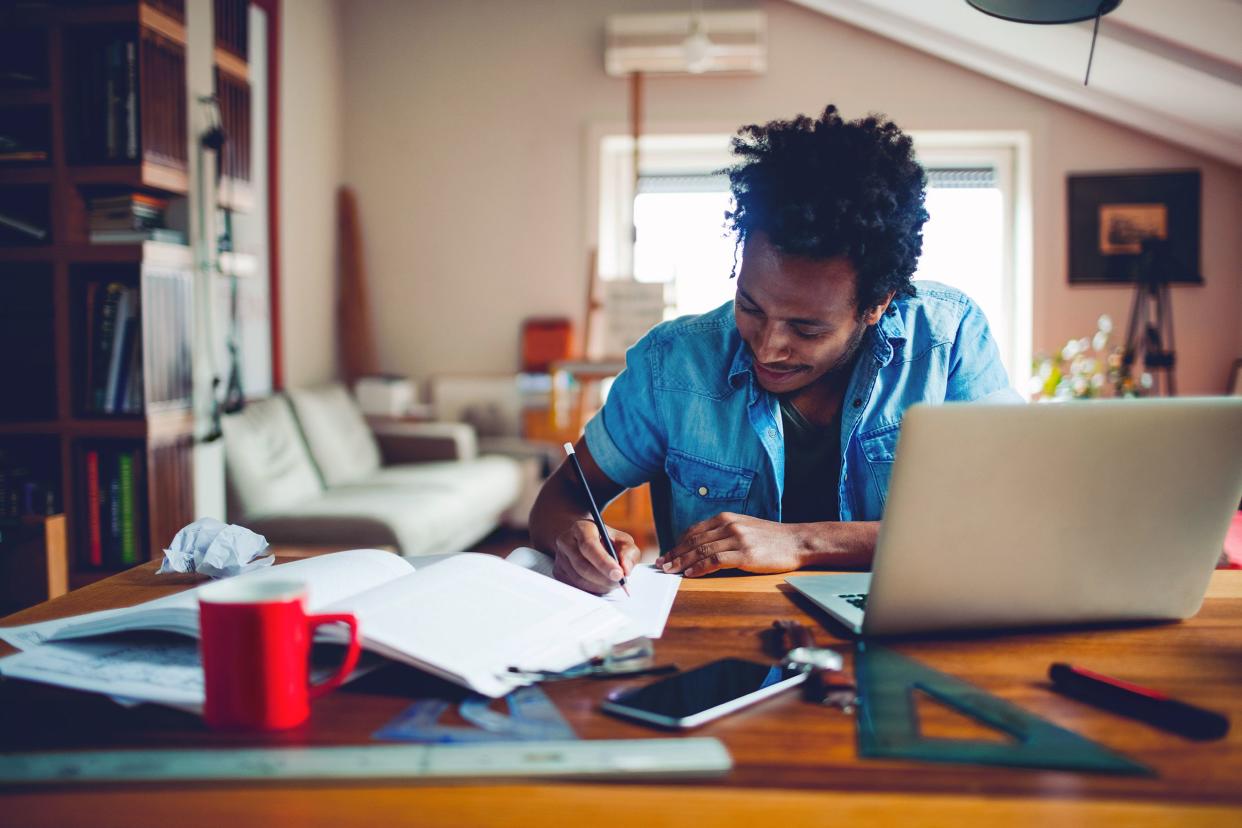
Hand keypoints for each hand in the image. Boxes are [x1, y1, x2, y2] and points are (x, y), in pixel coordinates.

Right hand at [552, 519, 641, 593]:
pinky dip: (592, 589)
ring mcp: (560, 558)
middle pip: (582, 565)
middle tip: (620, 582)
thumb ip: (628, 552)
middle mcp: (566, 541)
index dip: (604, 562)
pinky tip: (601, 583)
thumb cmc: (607, 541)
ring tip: (612, 582)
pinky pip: (575, 586)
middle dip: (604, 578)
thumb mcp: (622, 541)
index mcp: (581, 528)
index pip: (589, 546)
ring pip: (579, 579)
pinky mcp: (558, 572)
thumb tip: (625, 570)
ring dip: (600, 585)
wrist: (586, 541)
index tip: (619, 574)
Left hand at [656, 513, 806, 576]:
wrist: (798, 541)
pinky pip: (714, 561)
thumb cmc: (773, 539)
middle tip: (662, 565)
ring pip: (701, 551)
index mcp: (727, 518)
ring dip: (682, 562)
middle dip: (675, 553)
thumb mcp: (746, 528)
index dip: (678, 543)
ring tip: (671, 571)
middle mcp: (729, 525)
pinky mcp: (745, 554)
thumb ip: (725, 533)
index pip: (694, 531)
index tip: (667, 554)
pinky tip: (689, 574)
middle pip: (693, 541)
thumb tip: (703, 546)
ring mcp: (737, 539)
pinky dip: (698, 568)